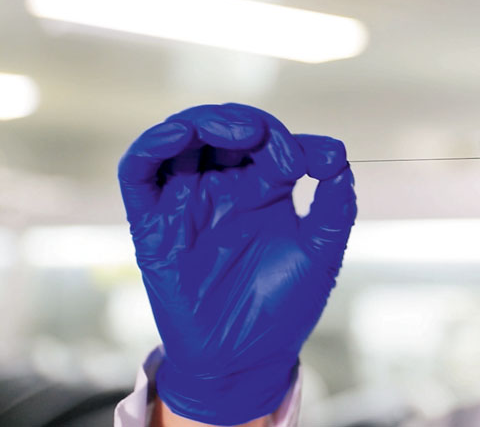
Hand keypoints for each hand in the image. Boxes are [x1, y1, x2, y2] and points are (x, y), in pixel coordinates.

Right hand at [118, 103, 355, 424]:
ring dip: (202, 123)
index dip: (290, 140)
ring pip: (181, 140)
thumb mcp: (321, 252)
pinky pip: (139, 174)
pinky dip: (151, 147)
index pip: (270, 142)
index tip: (316, 164)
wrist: (246, 359)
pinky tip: (176, 137)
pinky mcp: (153, 225)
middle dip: (244, 122)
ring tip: (233, 132)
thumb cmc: (285, 306)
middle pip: (223, 130)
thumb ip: (335, 204)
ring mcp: (187, 203)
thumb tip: (337, 153)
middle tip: (263, 137)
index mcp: (264, 190)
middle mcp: (224, 189)